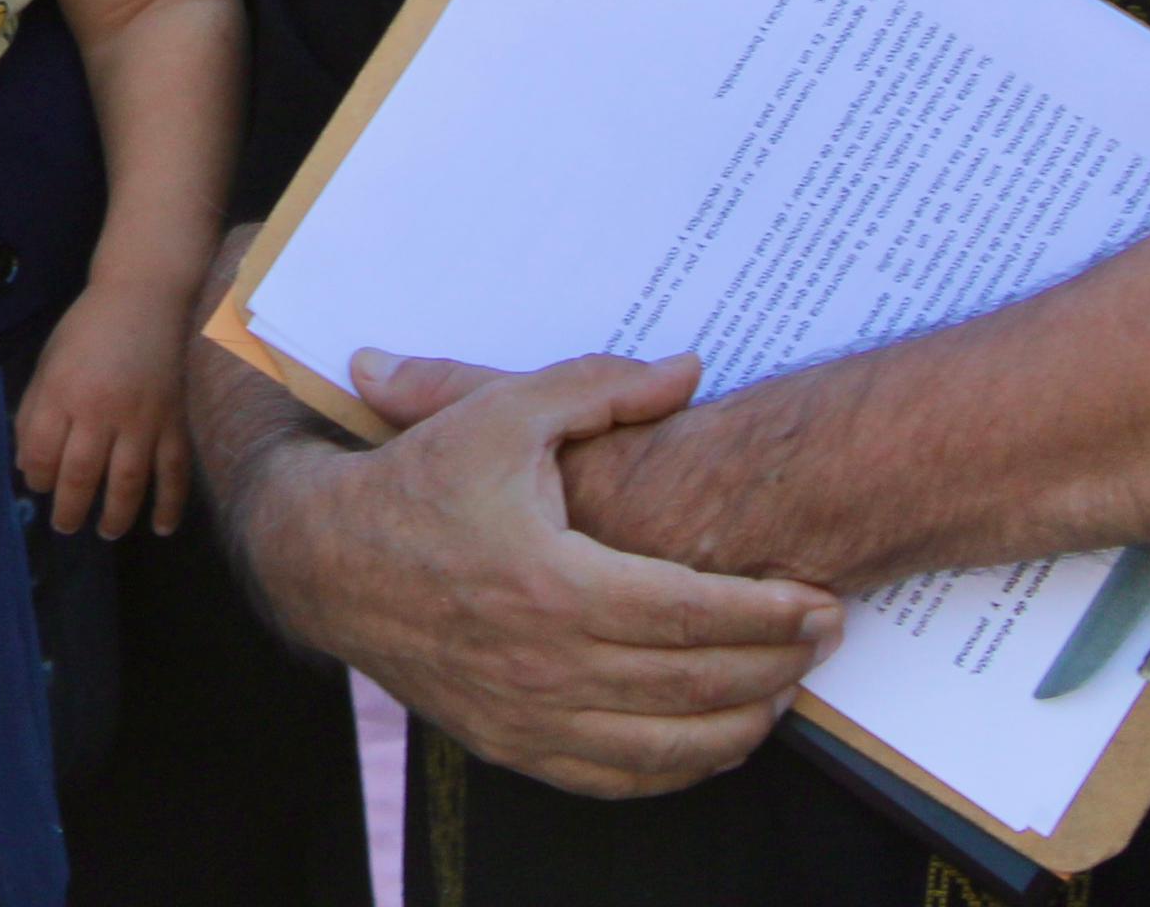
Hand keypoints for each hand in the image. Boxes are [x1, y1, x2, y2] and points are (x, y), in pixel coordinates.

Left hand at [18, 281, 193, 538]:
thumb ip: (34, 412)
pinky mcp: (174, 421)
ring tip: (104, 532)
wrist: (144, 297)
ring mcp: (142, 419)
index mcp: (62, 391)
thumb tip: (27, 466)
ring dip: (115, 515)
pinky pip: (174, 472)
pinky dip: (169, 504)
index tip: (38, 487)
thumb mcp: (49, 362)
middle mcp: (100, 410)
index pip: (42, 452)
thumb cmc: (87, 329)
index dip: (37, 477)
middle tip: (65, 527)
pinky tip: (159, 528)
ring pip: (127, 482)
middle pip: (81, 475)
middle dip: (69, 509)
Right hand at [225, 348, 841, 799]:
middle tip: (824, 636)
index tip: (820, 599)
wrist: (325, 558)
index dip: (772, 611)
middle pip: (701, 683)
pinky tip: (713, 734)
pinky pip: (622, 778)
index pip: (696, 612)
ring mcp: (529, 715)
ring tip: (784, 685)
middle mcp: (547, 662)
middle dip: (780, 662)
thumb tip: (687, 371)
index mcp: (553, 582)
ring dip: (746, 720)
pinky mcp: (513, 745)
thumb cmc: (417, 478)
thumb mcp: (500, 414)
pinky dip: (684, 765)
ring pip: (673, 746)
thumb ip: (598, 388)